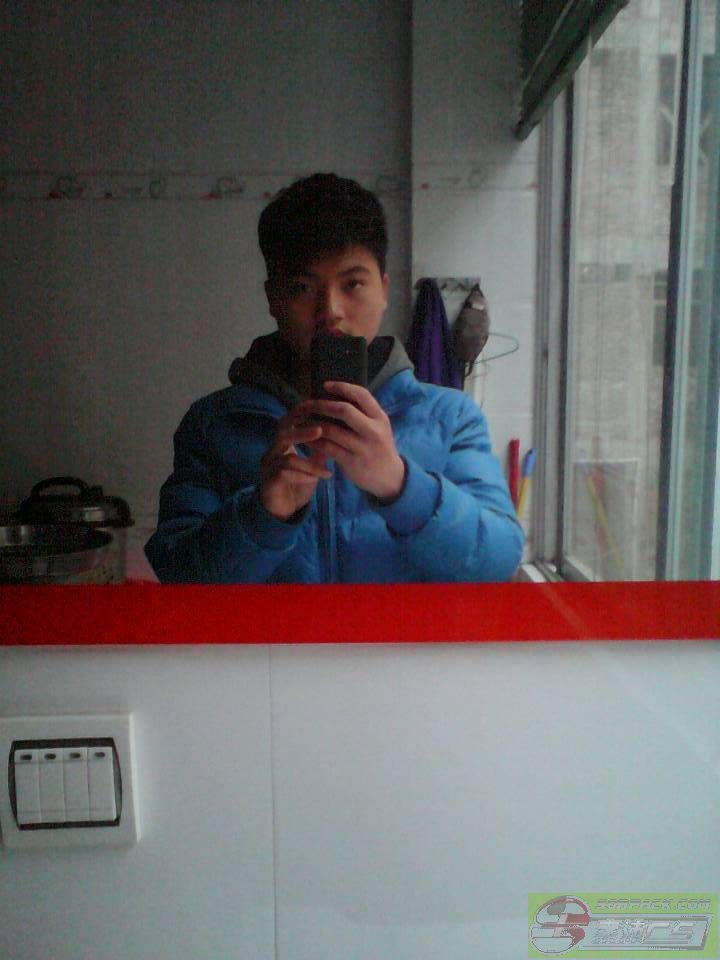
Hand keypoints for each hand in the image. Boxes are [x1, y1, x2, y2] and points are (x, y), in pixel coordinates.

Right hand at [259, 401, 331, 520]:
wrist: (283, 511)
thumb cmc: (298, 485)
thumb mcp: (312, 465)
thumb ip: (320, 450)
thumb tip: (335, 431)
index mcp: (282, 444)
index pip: (288, 422)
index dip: (300, 414)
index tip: (319, 408)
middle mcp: (272, 452)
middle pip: (283, 433)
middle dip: (302, 431)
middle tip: (321, 429)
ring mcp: (268, 466)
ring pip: (287, 457)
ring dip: (309, 462)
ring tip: (327, 467)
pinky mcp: (268, 482)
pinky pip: (284, 474)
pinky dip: (303, 475)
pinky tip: (317, 479)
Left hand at [308, 382, 405, 499]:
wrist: (390, 477)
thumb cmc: (379, 447)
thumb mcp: (379, 427)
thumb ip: (363, 413)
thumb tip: (337, 395)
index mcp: (380, 417)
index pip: (361, 395)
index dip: (342, 387)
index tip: (325, 385)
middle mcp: (373, 431)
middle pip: (344, 410)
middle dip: (322, 405)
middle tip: (309, 404)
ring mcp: (362, 447)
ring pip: (331, 430)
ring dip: (313, 424)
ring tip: (303, 420)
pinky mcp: (351, 462)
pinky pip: (327, 448)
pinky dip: (314, 441)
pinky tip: (306, 438)